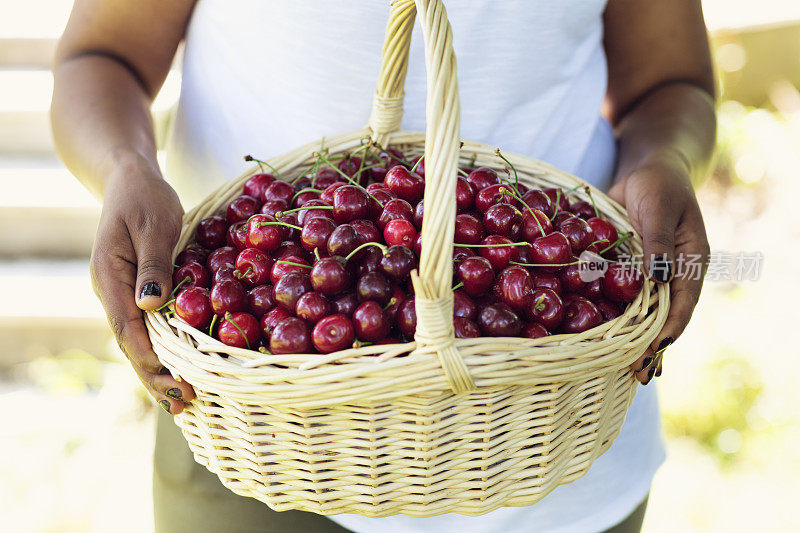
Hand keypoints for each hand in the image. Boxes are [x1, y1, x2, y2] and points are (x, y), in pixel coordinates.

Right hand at [90, 164, 194, 412]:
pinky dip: (162, 351)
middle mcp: (112, 291)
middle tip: (182, 403)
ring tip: (180, 401)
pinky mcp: (138, 291)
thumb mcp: (153, 224)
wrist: (130, 180)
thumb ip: (154, 263)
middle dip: (155, 375)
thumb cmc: (145, 197)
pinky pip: (148, 328)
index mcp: (110, 276)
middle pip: (131, 342)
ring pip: (138, 340)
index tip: (173, 380)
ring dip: (158, 370)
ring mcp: (123, 293)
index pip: (127, 326)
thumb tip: (151, 304)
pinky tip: (178, 368)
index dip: (149, 357)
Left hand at [608, 151, 709, 384]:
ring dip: (635, 342)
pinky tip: (606, 343)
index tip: (654, 351)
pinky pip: (626, 300)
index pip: (683, 302)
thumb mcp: (658, 206)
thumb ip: (656, 240)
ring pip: (645, 315)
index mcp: (690, 260)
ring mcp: (652, 274)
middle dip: (652, 347)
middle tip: (638, 376)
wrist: (647, 171)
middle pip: (665, 317)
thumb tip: (656, 276)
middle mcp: (673, 273)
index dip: (669, 328)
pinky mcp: (631, 271)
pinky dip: (619, 322)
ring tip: (625, 372)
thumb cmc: (657, 184)